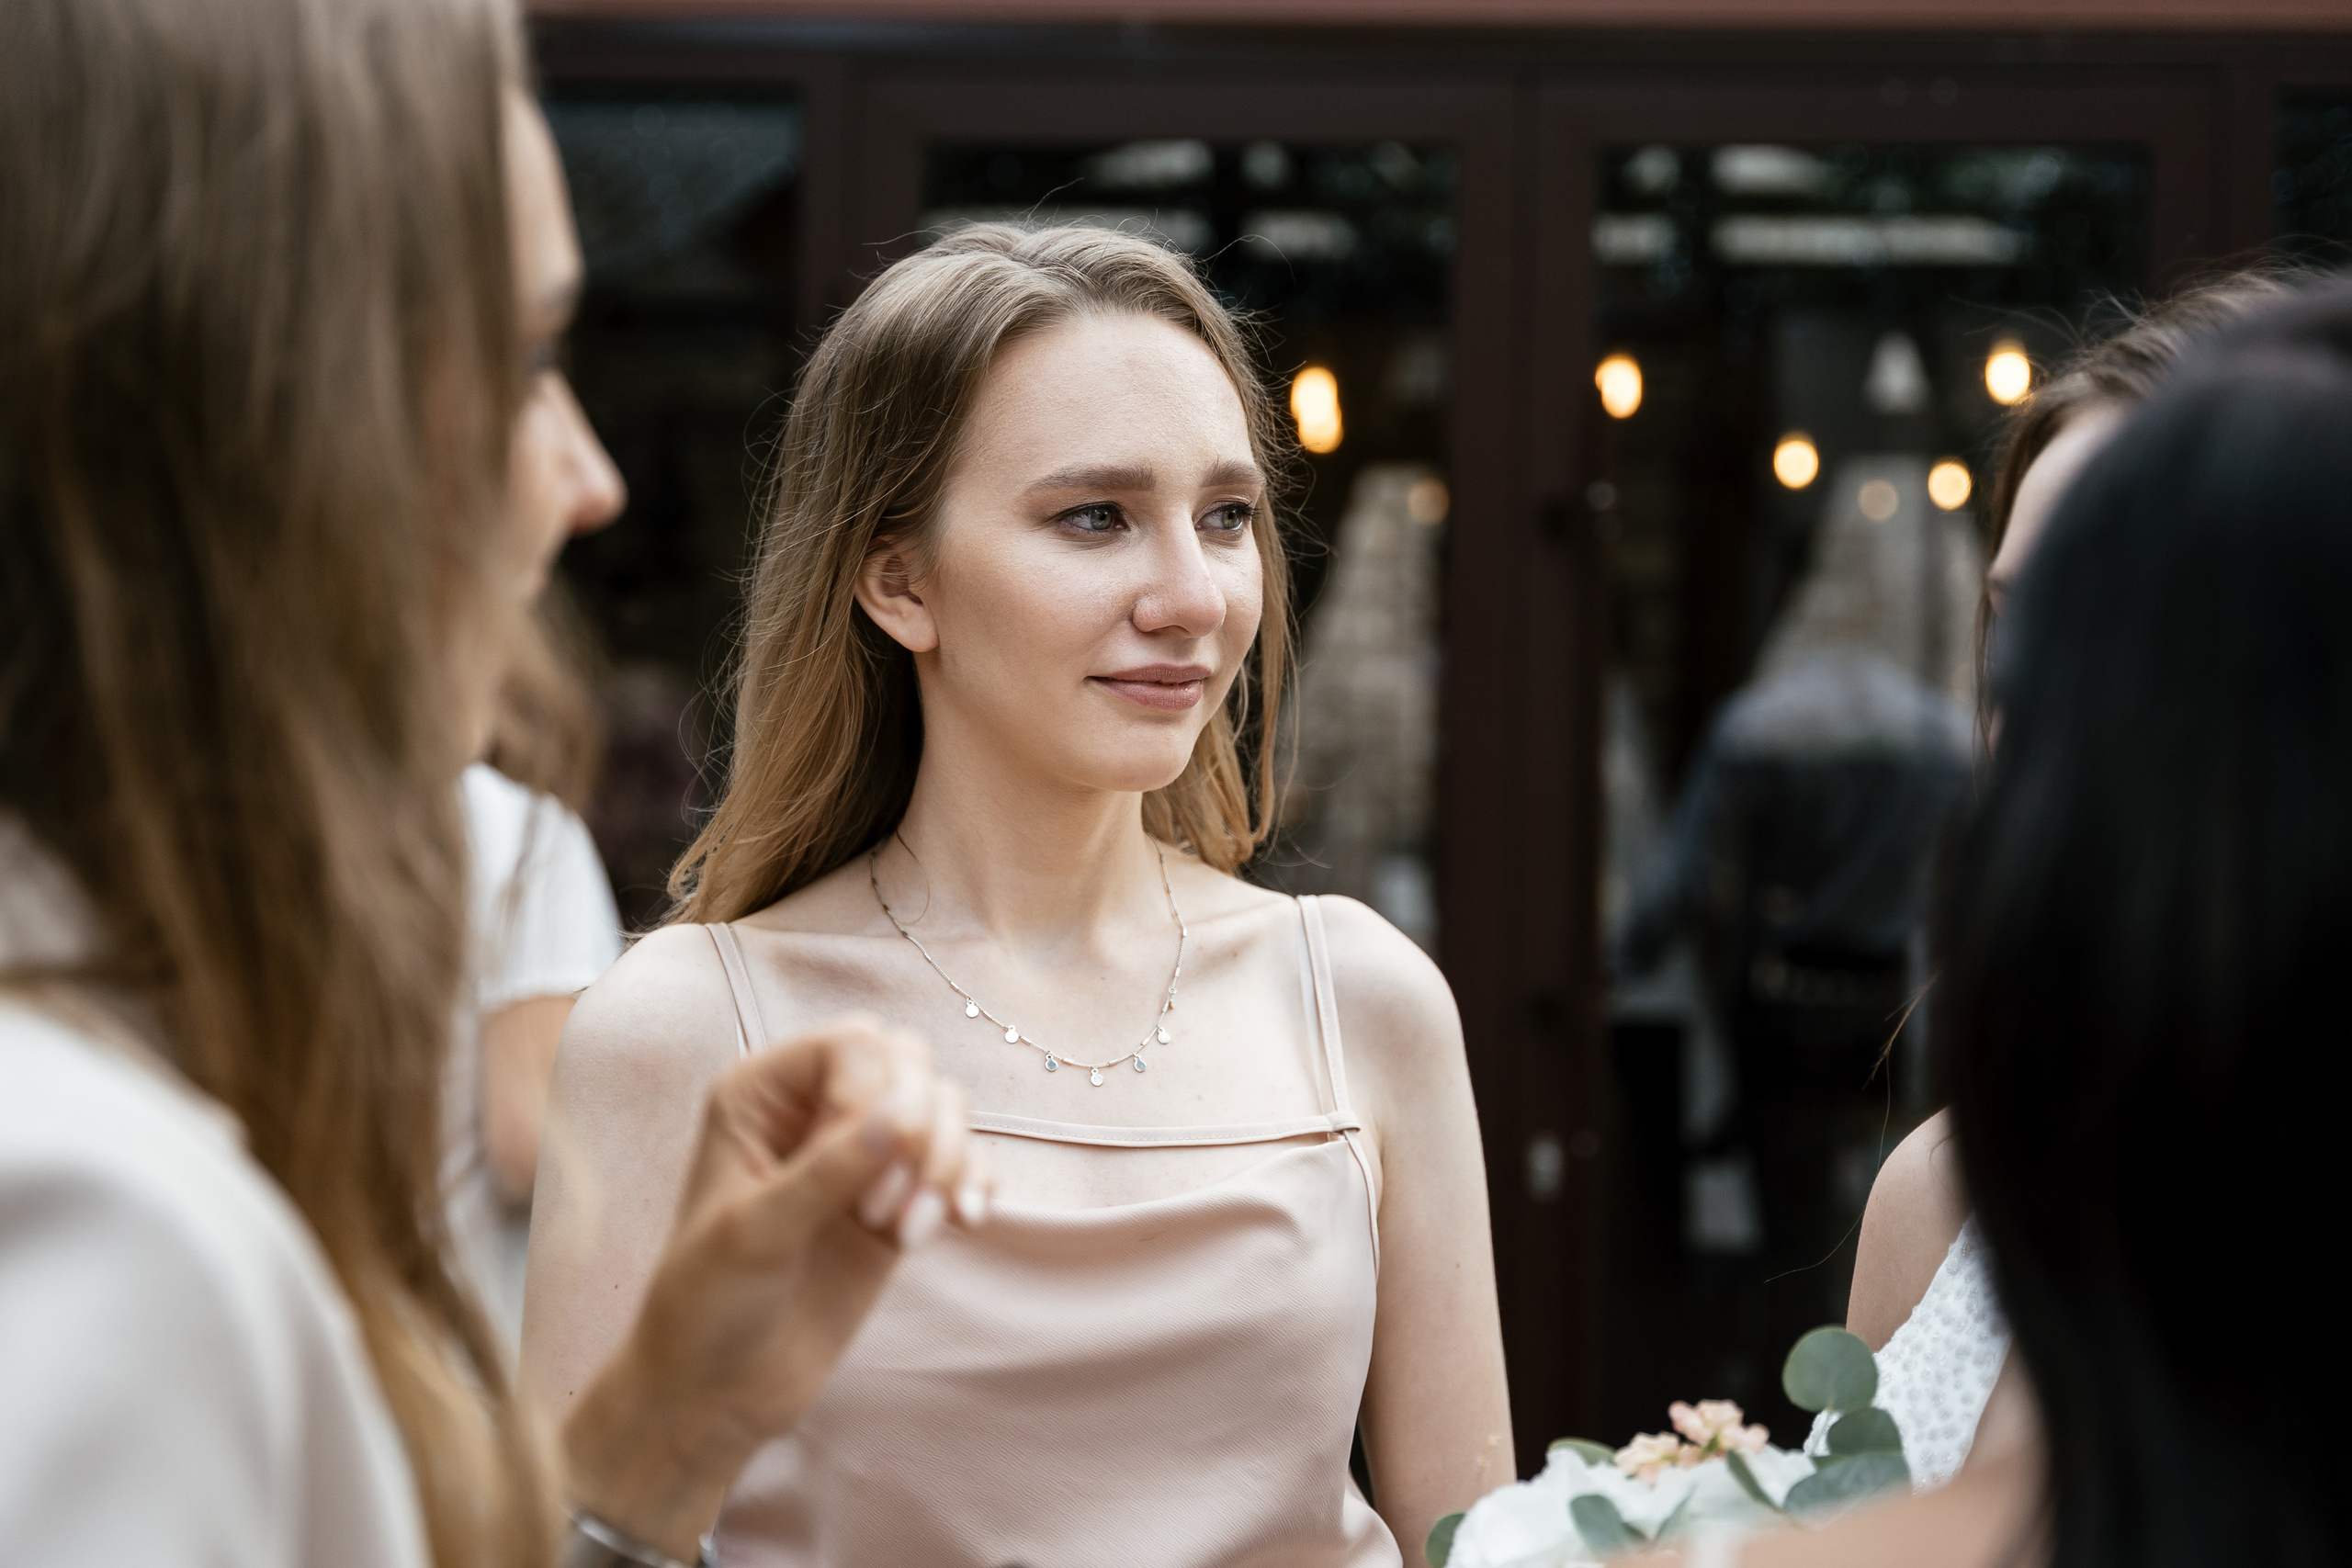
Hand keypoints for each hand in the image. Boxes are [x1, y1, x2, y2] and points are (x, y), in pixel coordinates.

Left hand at [562, 1014, 987, 1556]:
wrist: (719, 1393)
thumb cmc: (707, 1306)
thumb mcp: (755, 1235)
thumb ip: (827, 1172)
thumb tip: (904, 1117)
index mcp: (761, 1092)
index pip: (854, 1044)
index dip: (871, 1099)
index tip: (852, 1180)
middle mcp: (813, 1109)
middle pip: (909, 1063)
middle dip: (918, 1131)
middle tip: (880, 1211)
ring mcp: (860, 1154)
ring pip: (943, 1107)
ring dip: (944, 1165)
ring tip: (907, 1234)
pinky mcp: (897, 1200)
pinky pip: (962, 1160)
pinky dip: (972, 1185)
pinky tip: (963, 1223)